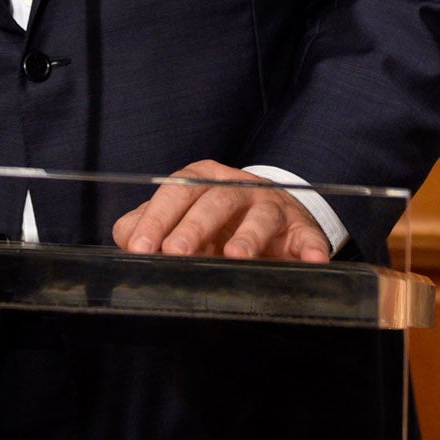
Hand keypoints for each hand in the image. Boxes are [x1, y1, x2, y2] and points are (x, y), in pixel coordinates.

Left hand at [112, 160, 331, 262]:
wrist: (274, 219)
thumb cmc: (218, 223)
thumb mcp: (181, 219)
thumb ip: (148, 226)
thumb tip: (127, 241)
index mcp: (203, 180)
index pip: (175, 193)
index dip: (156, 219)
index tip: (140, 248)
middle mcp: (238, 187)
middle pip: (215, 200)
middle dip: (194, 226)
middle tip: (176, 253)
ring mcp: (272, 206)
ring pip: (261, 215)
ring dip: (249, 235)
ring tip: (235, 256)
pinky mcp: (302, 229)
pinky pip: (308, 235)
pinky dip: (311, 246)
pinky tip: (312, 260)